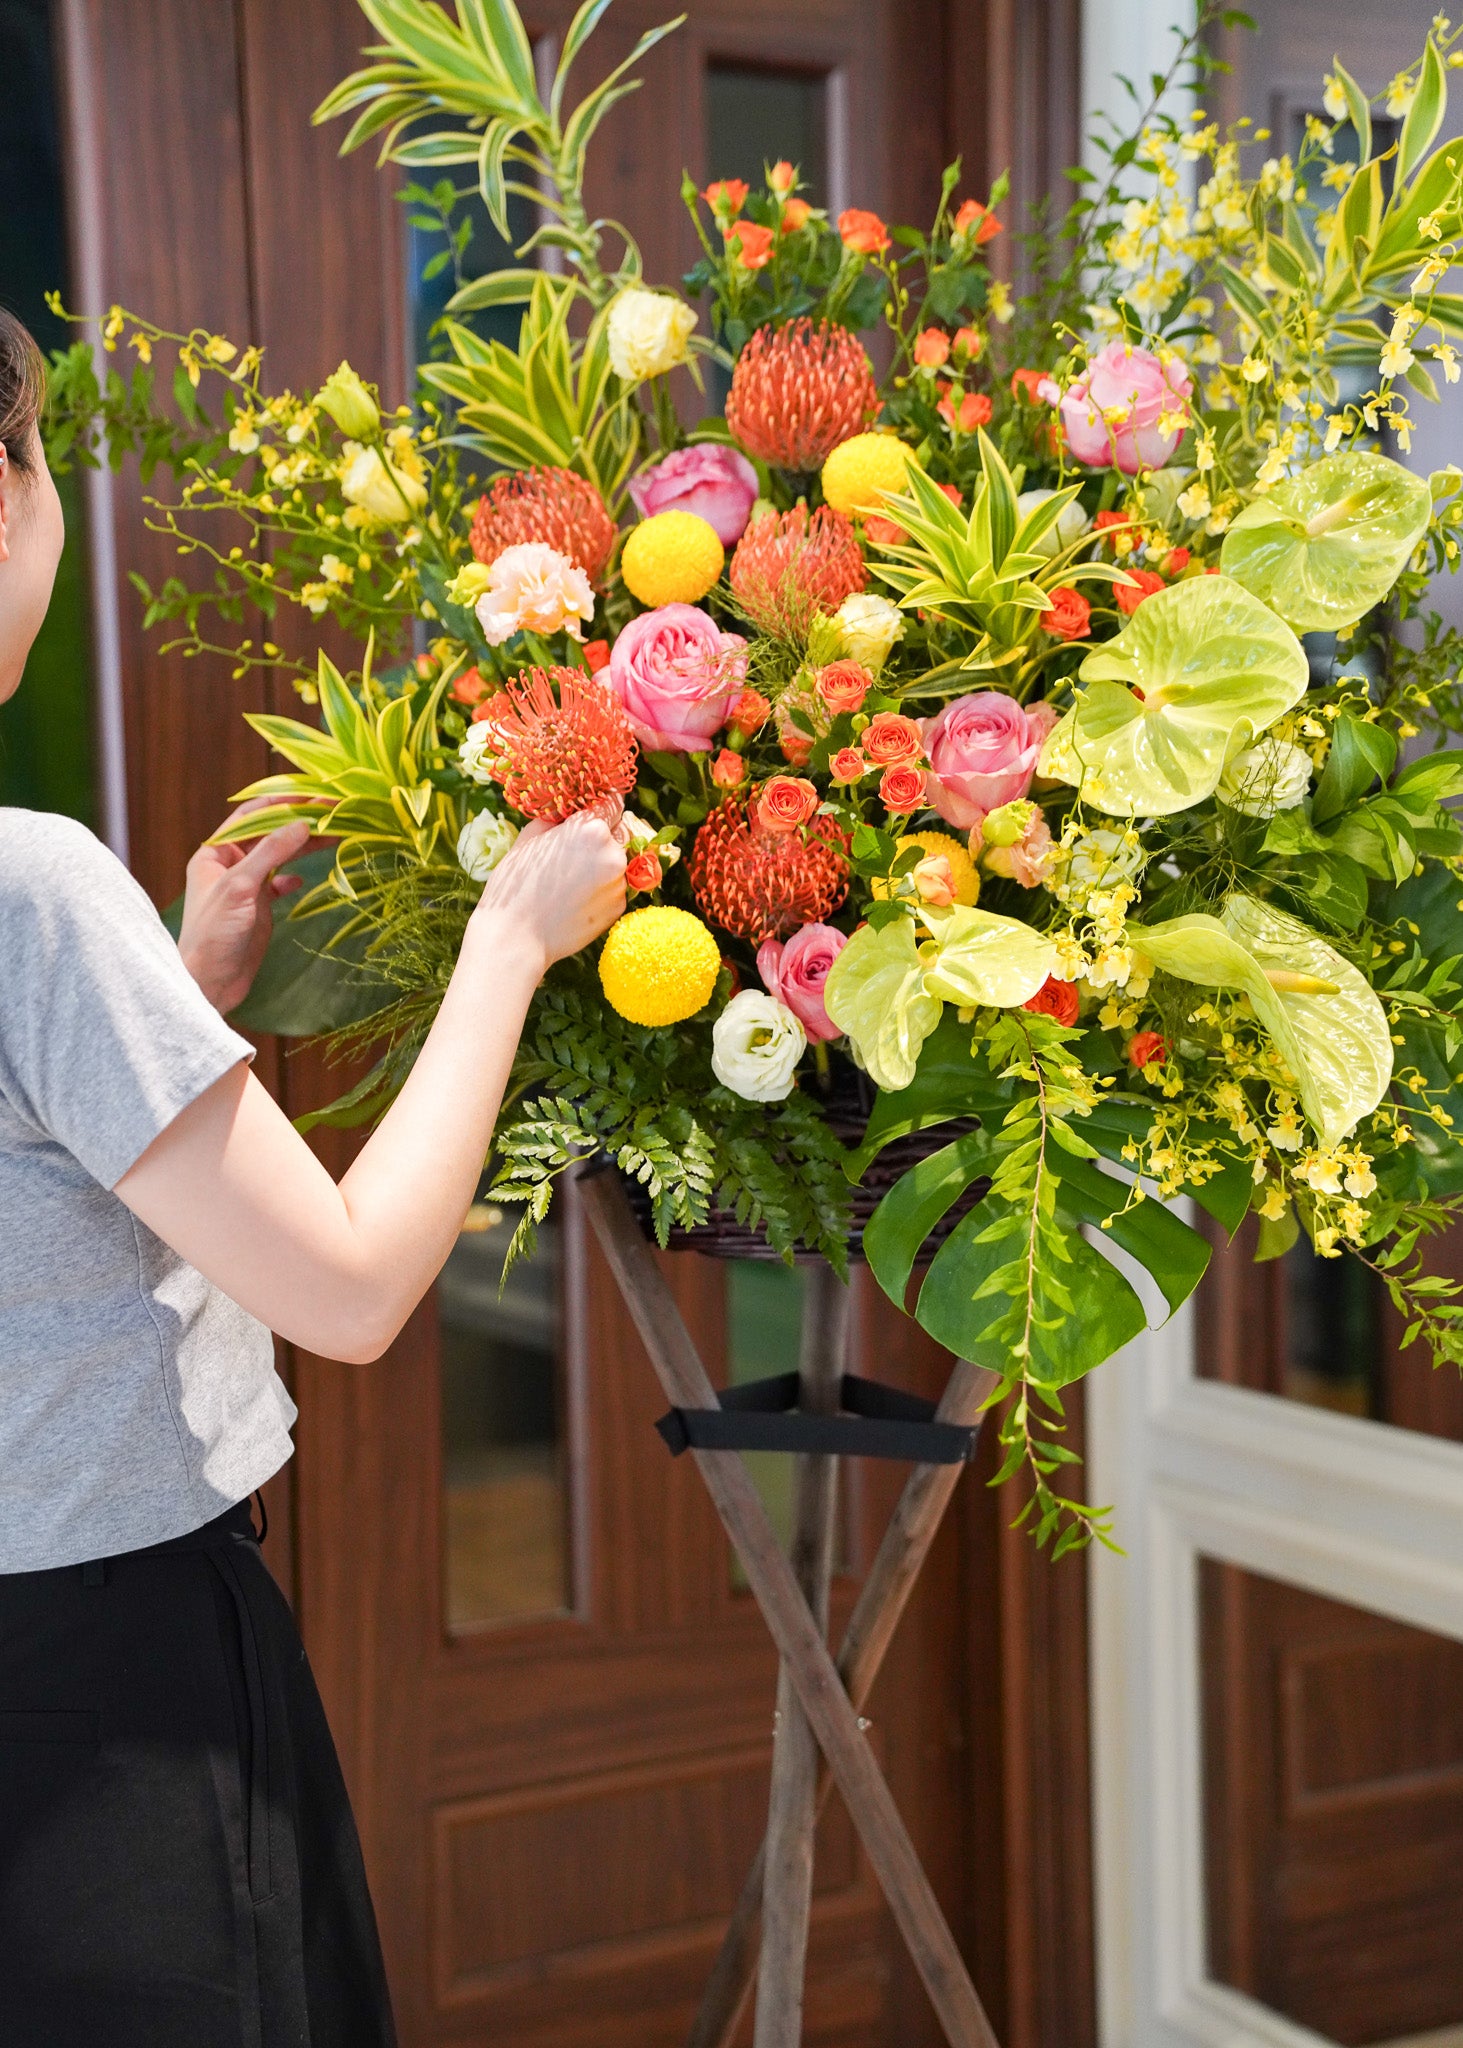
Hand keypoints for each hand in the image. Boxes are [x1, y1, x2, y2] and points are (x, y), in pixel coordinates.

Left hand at [178, 800, 313, 1013]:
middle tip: (333, 810)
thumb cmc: (212, 934)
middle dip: (299, 821)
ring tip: (334, 835)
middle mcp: (229, 865)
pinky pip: (278, 883)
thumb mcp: (240, 887)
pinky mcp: (257, 907)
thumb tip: (301, 823)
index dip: (280, 801)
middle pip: (269, 834)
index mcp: (214, 854)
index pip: (250, 816)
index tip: (311, 792)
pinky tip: (304, 879)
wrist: (209, 982)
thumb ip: (270, 853)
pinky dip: (293, 878)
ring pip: (279, 857)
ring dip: (303, 846)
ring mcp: (245, 887)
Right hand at [471, 813, 626, 974]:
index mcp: (590, 829)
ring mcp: (619, 882)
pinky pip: (615, 888)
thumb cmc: (516, 885)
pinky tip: (574, 899)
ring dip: (601, 865)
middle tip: (572, 854)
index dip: (600, 808)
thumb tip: (569, 810)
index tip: (591, 814)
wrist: (516, 938)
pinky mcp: (620, 907)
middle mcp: (613, 853)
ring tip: (569, 881)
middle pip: (618, 832)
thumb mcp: (529, 837)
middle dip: (602, 838)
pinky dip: (601, 890)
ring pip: (617, 862)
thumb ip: (557, 818)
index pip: (611, 803)